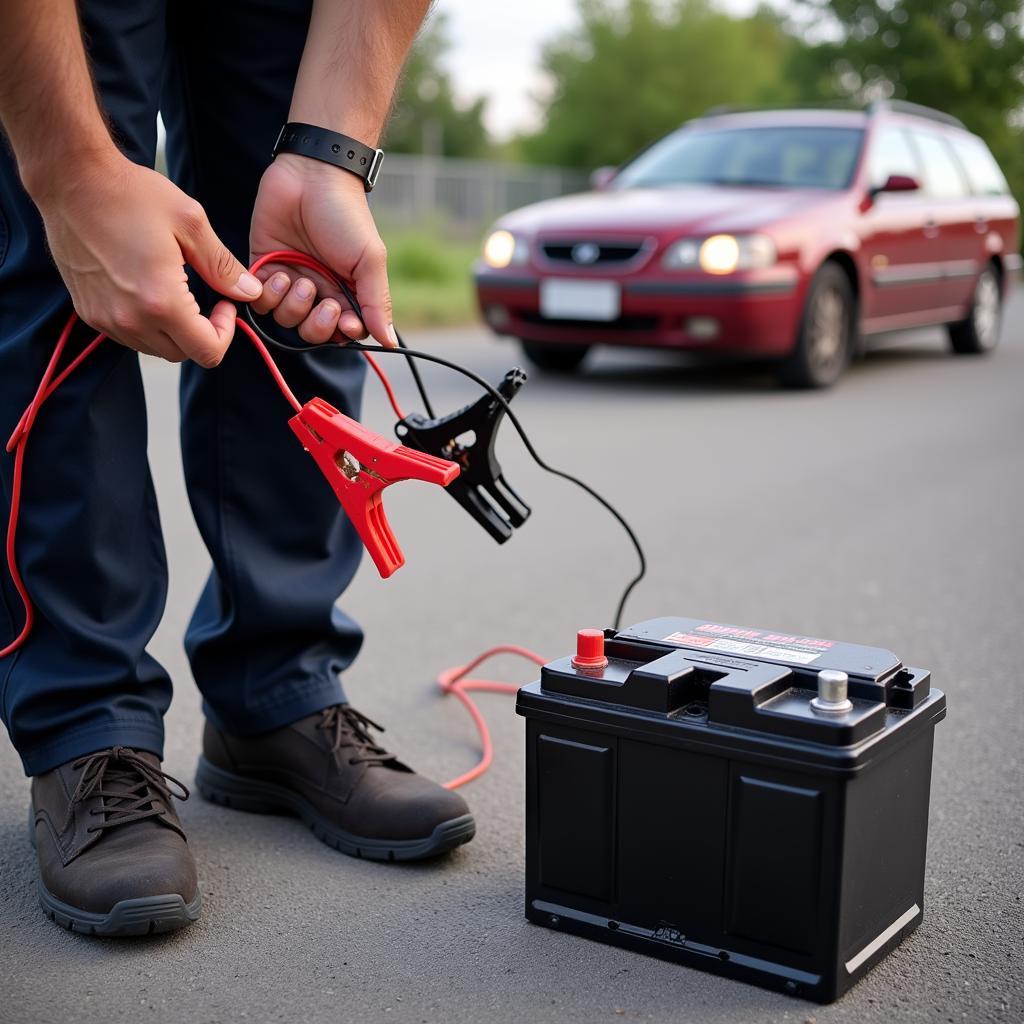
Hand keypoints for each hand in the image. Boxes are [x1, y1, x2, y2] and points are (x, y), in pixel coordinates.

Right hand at [34, 151, 263, 365]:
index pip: (207, 352)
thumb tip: (250, 293)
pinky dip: (148, 326)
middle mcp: (131, 319)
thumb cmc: (131, 195)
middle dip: (204, 335)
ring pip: (156, 349)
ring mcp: (106, 319)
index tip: (224, 304)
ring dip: (176, 333)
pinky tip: (151, 293)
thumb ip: (223, 267)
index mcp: (161, 302)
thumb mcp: (190, 224)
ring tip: (180, 294)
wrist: (71, 180)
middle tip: (208, 301)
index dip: (226, 333)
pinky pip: (129, 336)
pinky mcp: (89, 312)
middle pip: (183, 355)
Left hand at [249, 153, 395, 346]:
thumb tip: (389, 341)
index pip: (343, 331)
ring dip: (292, 305)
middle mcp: (319, 290)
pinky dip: (269, 294)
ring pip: (285, 319)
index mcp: (347, 291)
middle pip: (312, 331)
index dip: (341, 333)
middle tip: (324, 301)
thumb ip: (377, 303)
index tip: (345, 322)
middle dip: (316, 323)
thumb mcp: (369, 261)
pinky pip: (260, 301)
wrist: (311, 175)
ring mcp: (291, 280)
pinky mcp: (264, 268)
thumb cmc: (346, 216)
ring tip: (300, 278)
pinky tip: (281, 272)